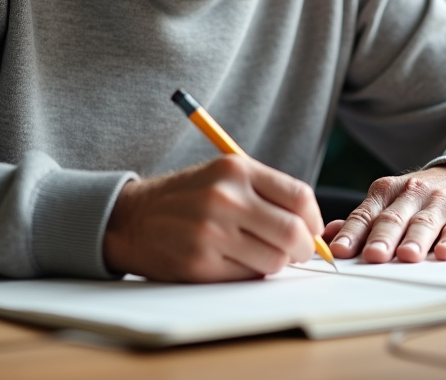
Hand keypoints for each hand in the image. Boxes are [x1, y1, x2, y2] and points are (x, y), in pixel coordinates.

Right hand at [103, 155, 323, 281]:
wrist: (132, 218)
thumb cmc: (187, 197)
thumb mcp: (224, 175)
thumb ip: (267, 192)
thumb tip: (312, 226)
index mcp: (236, 170)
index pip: (299, 196)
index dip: (313, 219)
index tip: (311, 228)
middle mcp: (225, 198)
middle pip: (292, 232)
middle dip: (304, 248)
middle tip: (298, 251)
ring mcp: (211, 232)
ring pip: (274, 260)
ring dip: (276, 262)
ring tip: (261, 253)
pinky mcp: (200, 263)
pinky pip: (247, 276)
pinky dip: (251, 273)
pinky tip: (235, 261)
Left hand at [323, 166, 445, 262]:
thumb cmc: (419, 200)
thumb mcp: (389, 201)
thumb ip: (361, 220)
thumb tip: (326, 236)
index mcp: (387, 190)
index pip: (366, 213)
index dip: (353, 233)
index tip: (340, 251)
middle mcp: (413, 193)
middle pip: (393, 218)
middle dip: (382, 238)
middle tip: (373, 256)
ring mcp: (440, 203)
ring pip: (424, 222)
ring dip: (415, 240)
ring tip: (407, 256)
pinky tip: (444, 253)